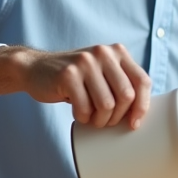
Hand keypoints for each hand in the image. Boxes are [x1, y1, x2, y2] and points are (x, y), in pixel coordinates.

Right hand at [0, 44, 150, 127]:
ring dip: (100, 121)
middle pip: (126, 96)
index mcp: (117, 53)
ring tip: (92, 118)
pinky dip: (83, 118)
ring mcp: (85, 62)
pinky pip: (85, 108)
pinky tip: (78, 114)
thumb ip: (120, 82)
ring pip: (107, 105)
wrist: (35, 68)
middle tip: (106, 122)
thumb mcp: (101, 73)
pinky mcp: (68, 75)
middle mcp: (104, 53)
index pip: (142, 81)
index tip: (134, 124)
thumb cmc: (76, 79)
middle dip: (118, 117)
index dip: (142, 106)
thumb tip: (142, 114)